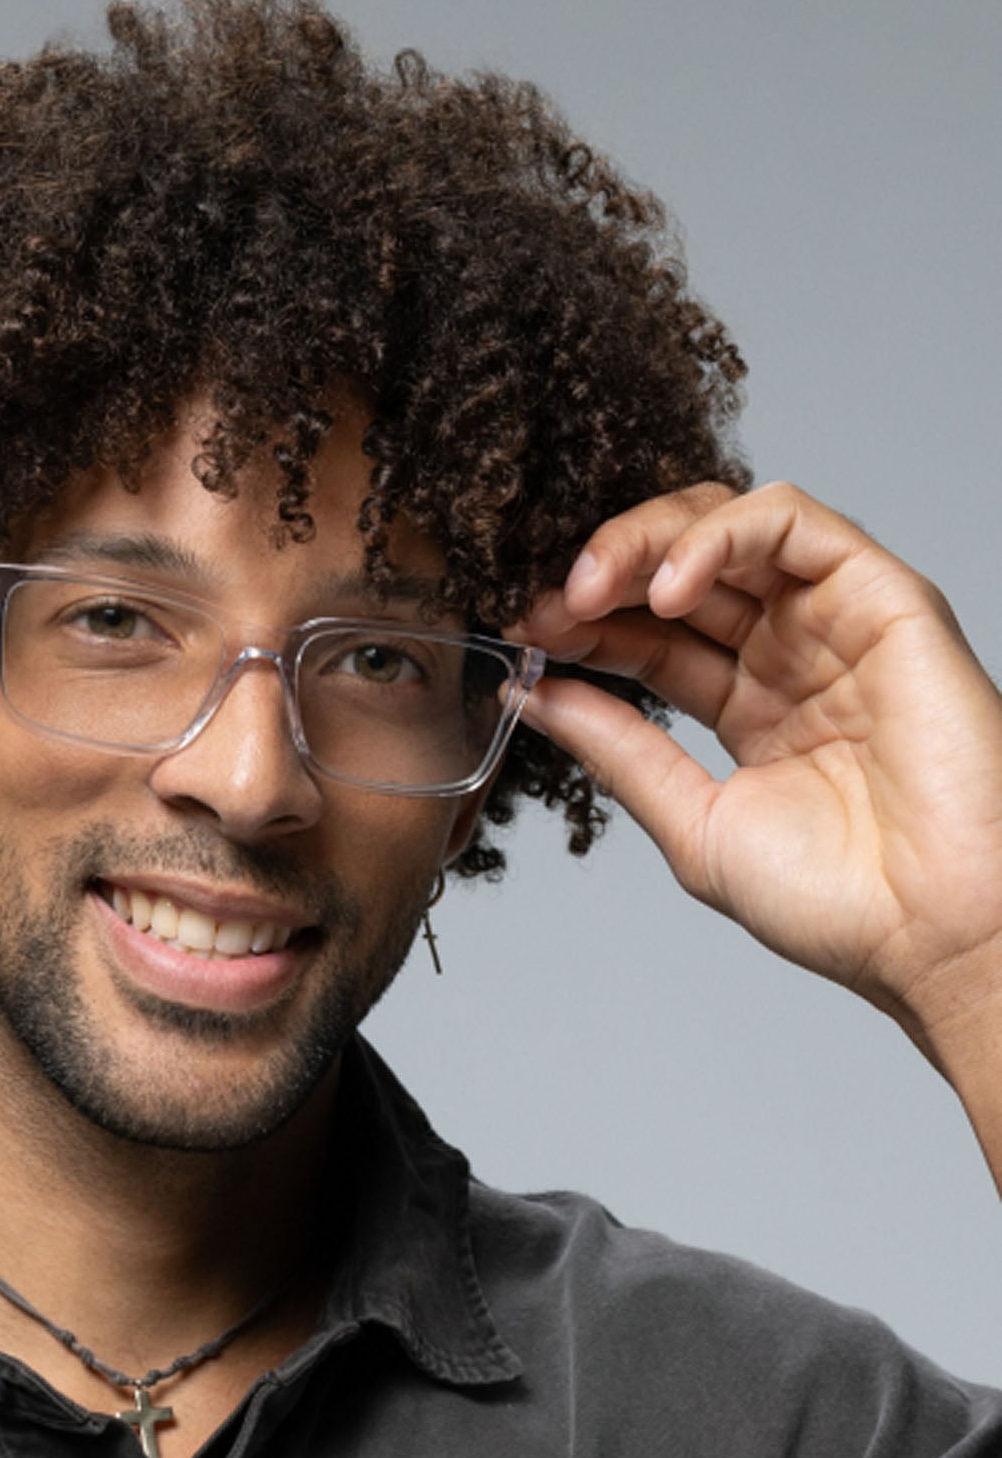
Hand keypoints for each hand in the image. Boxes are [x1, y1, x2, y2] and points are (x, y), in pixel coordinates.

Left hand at [508, 482, 1001, 1099]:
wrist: (935, 935)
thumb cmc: (838, 902)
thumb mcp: (694, 820)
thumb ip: (617, 750)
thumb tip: (531, 695)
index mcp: (750, 705)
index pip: (649, 635)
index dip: (583, 627)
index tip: (523, 638)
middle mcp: (792, 653)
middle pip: (679, 570)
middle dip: (600, 576)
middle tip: (544, 606)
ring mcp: (836, 622)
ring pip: (728, 525)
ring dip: (644, 543)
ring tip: (588, 590)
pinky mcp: (883, 597)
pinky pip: (792, 522)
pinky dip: (718, 536)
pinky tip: (667, 590)